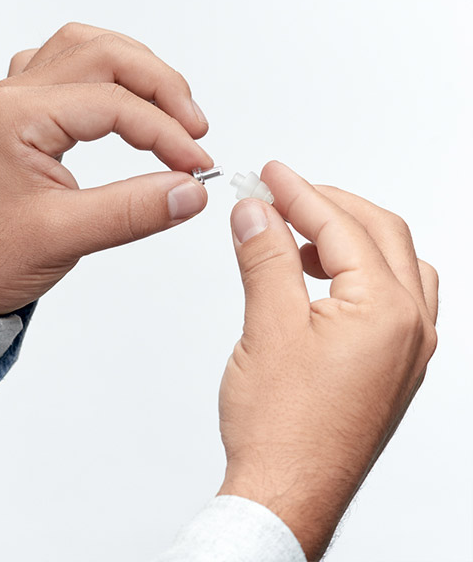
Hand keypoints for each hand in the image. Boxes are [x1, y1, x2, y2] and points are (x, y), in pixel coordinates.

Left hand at [0, 22, 210, 314]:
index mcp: (18, 116)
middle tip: (196, 129)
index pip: (114, 104)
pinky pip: (72, 68)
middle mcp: (17, 96)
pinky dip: (111, 75)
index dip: (166, 133)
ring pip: (89, 50)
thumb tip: (190, 192)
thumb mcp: (62, 238)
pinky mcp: (27, 114)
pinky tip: (128, 98)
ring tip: (174, 110)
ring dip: (139, 72)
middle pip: (105, 54)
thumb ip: (131, 212)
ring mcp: (20, 100)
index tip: (197, 166)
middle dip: (162, 87)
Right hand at [217, 161, 437, 560]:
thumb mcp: (267, 326)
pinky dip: (356, 271)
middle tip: (281, 193)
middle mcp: (412, 329)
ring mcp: (407, 350)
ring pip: (392, 263)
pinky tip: (321, 277)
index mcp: (388, 312)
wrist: (286, 493)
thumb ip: (266, 257)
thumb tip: (256, 211)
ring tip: (299, 231)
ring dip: (347, 237)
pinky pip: (390, 297)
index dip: (300, 193)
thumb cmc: (282, 428)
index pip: (342, 227)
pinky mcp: (390, 366)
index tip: (270, 175)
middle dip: (327, 205)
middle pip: (378, 234)